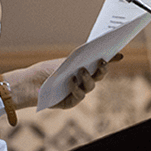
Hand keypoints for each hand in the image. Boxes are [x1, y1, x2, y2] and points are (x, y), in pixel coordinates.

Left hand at [6, 54, 121, 109]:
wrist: (30, 84)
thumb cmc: (47, 71)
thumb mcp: (64, 61)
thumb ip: (79, 57)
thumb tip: (93, 48)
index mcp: (84, 69)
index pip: (100, 64)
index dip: (111, 60)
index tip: (119, 54)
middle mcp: (84, 81)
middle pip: (99, 76)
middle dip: (103, 69)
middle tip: (102, 61)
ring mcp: (79, 92)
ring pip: (90, 86)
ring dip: (87, 78)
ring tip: (81, 71)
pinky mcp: (71, 102)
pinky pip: (79, 96)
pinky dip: (76, 88)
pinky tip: (71, 82)